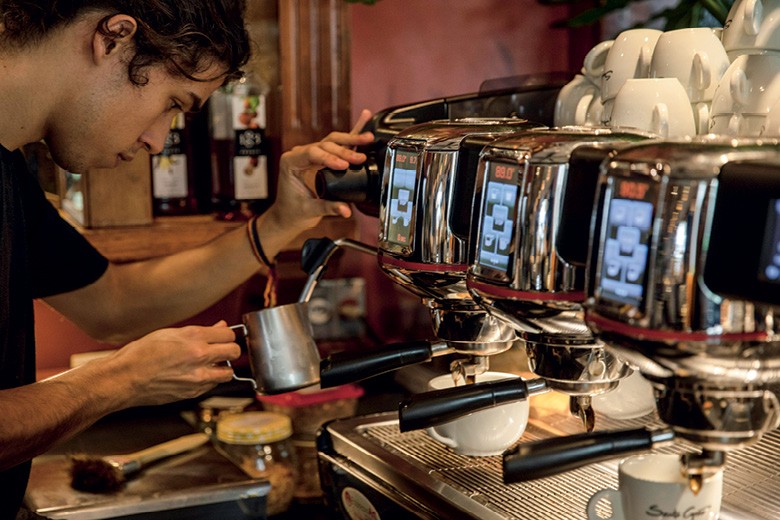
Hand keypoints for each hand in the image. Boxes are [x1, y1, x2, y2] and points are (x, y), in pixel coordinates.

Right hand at [103, 321, 239, 406]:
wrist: (125, 378)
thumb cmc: (143, 353)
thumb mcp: (171, 333)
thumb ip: (200, 331)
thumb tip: (221, 327)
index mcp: (194, 337)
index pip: (229, 334)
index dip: (226, 335)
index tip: (221, 337)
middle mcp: (200, 356)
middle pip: (234, 351)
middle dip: (230, 350)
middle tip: (221, 350)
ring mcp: (198, 377)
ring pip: (228, 372)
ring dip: (223, 367)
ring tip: (210, 365)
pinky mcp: (193, 392)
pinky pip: (212, 385)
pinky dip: (209, 380)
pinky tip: (195, 375)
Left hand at [269, 109, 374, 232]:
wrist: (287, 215)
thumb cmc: (292, 212)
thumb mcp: (309, 210)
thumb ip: (328, 208)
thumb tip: (346, 210)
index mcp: (290, 162)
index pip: (312, 153)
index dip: (329, 157)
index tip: (344, 165)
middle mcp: (299, 154)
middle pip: (325, 144)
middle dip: (344, 149)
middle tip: (360, 158)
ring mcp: (311, 153)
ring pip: (332, 140)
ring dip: (351, 139)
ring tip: (368, 138)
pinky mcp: (321, 157)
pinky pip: (337, 144)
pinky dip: (351, 134)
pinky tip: (364, 118)